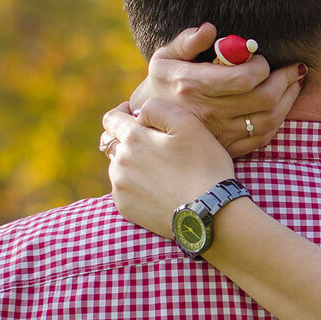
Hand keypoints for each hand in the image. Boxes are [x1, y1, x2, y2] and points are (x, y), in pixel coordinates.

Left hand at [100, 99, 235, 237]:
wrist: (209, 212)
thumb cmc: (204, 165)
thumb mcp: (189, 124)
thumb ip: (158, 107)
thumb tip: (139, 114)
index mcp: (133, 138)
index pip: (111, 118)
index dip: (122, 112)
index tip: (135, 115)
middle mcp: (120, 161)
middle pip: (113, 143)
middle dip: (128, 139)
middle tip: (154, 145)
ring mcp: (120, 186)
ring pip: (118, 166)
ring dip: (132, 163)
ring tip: (160, 170)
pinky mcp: (125, 207)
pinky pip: (124, 189)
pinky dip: (136, 185)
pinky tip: (158, 188)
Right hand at [128, 24, 303, 157]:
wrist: (151, 124)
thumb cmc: (163, 84)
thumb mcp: (165, 58)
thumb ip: (188, 41)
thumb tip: (210, 30)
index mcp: (193, 86)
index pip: (244, 78)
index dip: (262, 66)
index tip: (262, 59)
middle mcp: (209, 112)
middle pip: (264, 98)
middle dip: (285, 79)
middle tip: (294, 68)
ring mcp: (221, 133)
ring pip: (271, 118)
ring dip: (289, 98)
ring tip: (294, 83)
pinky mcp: (229, 148)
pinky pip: (264, 136)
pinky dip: (279, 119)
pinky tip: (281, 105)